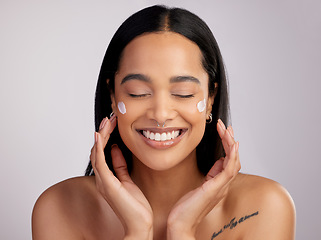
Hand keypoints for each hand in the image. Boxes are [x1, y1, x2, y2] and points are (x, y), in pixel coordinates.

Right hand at [90, 115, 152, 238]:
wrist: (140, 224)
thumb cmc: (136, 206)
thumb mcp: (128, 179)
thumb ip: (120, 165)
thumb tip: (115, 149)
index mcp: (107, 177)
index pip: (102, 152)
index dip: (105, 136)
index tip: (113, 123)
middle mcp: (102, 178)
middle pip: (97, 150)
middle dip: (103, 132)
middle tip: (110, 118)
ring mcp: (104, 181)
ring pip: (97, 153)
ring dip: (101, 136)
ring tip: (106, 121)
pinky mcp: (108, 184)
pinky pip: (100, 163)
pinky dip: (98, 148)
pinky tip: (100, 135)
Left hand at [167, 119, 240, 238]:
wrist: (180, 223)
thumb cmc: (187, 207)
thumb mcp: (199, 186)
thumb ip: (211, 174)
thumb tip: (218, 161)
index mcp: (219, 183)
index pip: (228, 161)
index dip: (228, 145)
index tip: (224, 132)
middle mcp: (223, 184)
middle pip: (233, 159)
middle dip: (230, 140)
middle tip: (226, 126)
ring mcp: (221, 187)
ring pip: (234, 162)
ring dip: (231, 144)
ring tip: (227, 129)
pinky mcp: (216, 188)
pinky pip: (229, 170)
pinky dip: (232, 156)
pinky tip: (232, 144)